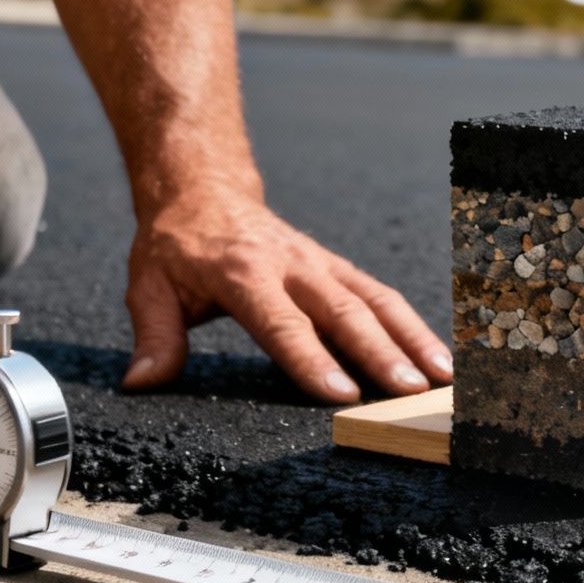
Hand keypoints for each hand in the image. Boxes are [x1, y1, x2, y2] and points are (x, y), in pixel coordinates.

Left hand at [120, 194, 450, 400]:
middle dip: (381, 353)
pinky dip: (412, 326)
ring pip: (376, 300)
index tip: (341, 393)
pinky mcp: (339, 268)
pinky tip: (436, 358)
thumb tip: (142, 382)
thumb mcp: (150, 286)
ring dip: (412, 339)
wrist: (204, 189)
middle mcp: (292, 265)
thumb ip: (155, 336)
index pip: (282, 324)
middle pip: (344, 312)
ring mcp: (322, 264)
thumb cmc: (176, 246)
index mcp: (244, 272)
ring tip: (441, 378)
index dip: (312, 359)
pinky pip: (381, 296)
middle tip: (408, 391)